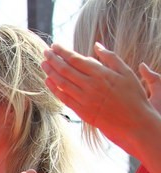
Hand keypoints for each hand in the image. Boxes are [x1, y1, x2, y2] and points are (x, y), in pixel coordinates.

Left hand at [43, 42, 159, 158]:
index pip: (76, 59)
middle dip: (53, 59)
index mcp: (101, 73)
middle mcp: (90, 85)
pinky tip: (47, 81)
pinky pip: (63, 98)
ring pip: (61, 83)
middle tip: (45, 52)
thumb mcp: (126, 72)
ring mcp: (84, 99)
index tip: (55, 45)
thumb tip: (97, 45)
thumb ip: (110, 57)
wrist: (133, 121)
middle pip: (65, 70)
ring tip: (43, 64)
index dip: (63, 52)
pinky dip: (53, 89)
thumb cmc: (132, 95)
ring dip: (50, 72)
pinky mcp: (80, 111)